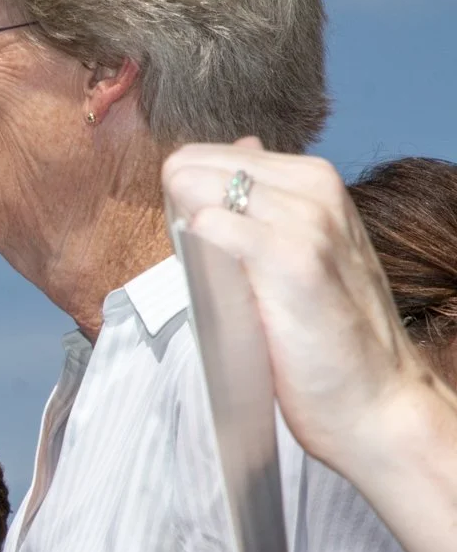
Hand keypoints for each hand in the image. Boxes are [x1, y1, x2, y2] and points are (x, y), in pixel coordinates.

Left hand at [162, 137, 438, 474]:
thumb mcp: (298, 252)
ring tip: (215, 281)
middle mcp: (313, 187)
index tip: (195, 242)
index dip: (183, 200)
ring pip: (201, 188)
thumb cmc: (326, 336)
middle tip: (200, 267)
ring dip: (183, 232)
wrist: (374, 401)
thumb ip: (264, 205)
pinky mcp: (294, 261)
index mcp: (311, 179)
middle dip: (177, 209)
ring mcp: (307, 220)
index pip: (207, 158)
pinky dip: (198, 246)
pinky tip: (211, 277)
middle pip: (196, 166)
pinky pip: (216, 225)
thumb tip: (239, 151)